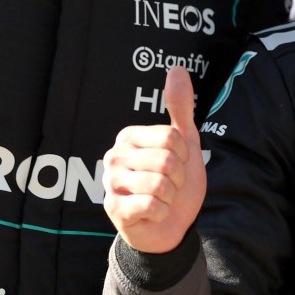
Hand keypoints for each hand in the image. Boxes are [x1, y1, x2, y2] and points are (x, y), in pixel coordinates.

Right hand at [103, 66, 204, 253]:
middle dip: (179, 178)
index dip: (184, 155)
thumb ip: (180, 107)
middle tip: (170, 185)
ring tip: (163, 198)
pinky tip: (153, 212)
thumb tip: (177, 68)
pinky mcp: (114, 209)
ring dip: (171, 196)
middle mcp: (114, 156)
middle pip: (167, 161)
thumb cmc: (174, 182)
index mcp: (129, 137)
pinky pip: (152, 205)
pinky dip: (162, 212)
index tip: (178, 164)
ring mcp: (110, 183)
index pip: (172, 138)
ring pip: (160, 184)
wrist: (170, 226)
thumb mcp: (184, 142)